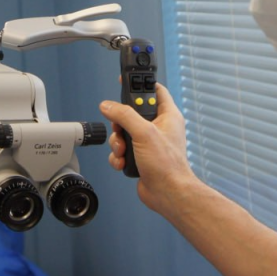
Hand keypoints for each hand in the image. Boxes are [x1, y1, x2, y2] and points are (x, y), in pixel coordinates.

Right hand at [99, 83, 194, 213]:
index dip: (139, 84)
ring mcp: (148, 143)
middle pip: (131, 113)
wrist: (167, 194)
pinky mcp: (140, 157)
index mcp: (167, 116)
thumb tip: (108, 106)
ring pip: (123, 133)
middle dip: (120, 123)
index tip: (125, 80)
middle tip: (120, 127)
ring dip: (117, 142)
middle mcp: (158, 128)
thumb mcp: (144, 133)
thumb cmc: (168, 165)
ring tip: (123, 150)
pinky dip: (118, 156)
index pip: (154, 90)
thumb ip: (124, 116)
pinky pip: (122, 150)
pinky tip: (123, 161)